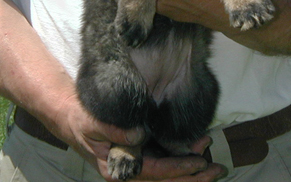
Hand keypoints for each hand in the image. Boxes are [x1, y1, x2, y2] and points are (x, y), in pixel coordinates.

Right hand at [54, 93, 226, 180]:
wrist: (70, 116)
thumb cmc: (81, 120)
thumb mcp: (93, 124)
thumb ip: (114, 130)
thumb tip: (139, 136)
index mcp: (119, 169)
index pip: (154, 173)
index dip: (177, 169)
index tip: (198, 162)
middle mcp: (130, 171)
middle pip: (166, 181)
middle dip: (192, 178)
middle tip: (218, 170)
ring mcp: (135, 164)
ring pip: (167, 174)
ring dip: (190, 170)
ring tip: (212, 163)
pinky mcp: (139, 154)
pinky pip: (163, 161)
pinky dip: (180, 158)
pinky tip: (195, 149)